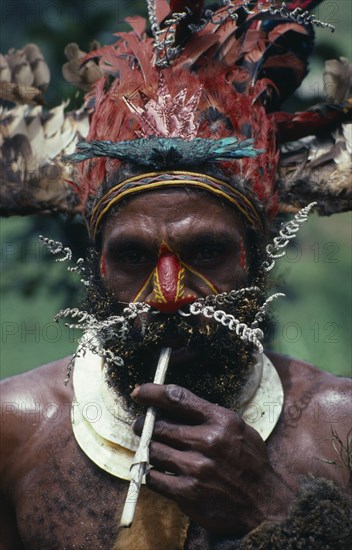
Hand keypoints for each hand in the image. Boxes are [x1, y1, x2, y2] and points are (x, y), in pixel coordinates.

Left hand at [132, 383, 292, 535]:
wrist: (263, 503)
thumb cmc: (249, 462)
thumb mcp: (238, 428)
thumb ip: (209, 415)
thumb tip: (175, 405)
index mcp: (221, 420)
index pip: (178, 398)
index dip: (153, 392)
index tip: (139, 392)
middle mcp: (207, 441)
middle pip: (160, 426)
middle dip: (146, 424)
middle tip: (142, 425)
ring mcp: (196, 468)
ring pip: (154, 451)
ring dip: (150, 449)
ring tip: (154, 449)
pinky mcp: (187, 493)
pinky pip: (154, 478)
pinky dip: (153, 473)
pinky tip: (161, 472)